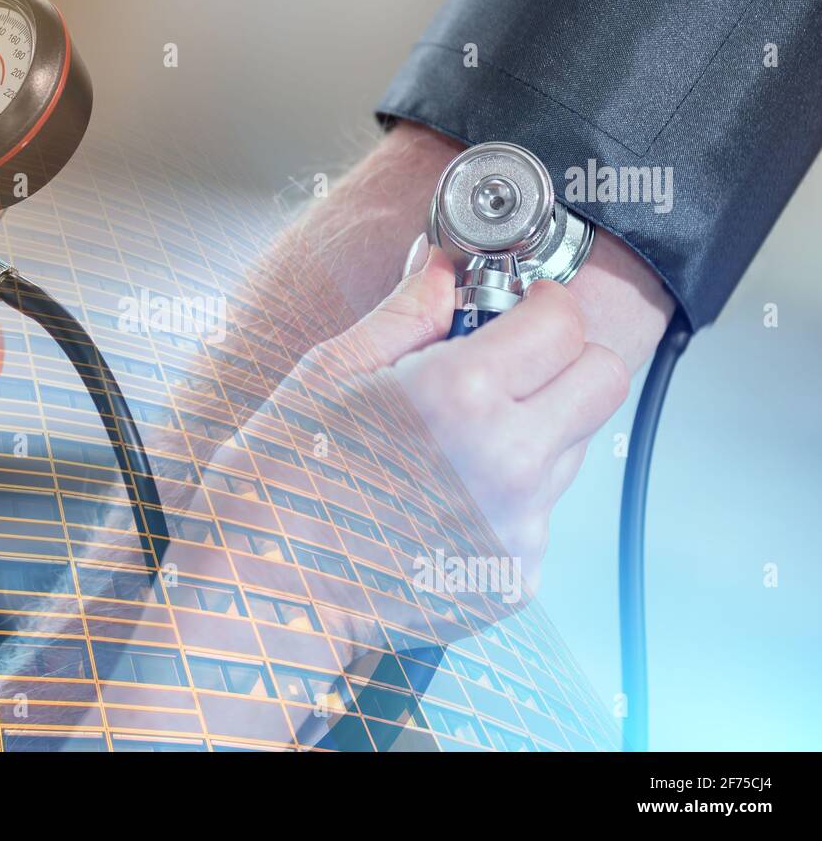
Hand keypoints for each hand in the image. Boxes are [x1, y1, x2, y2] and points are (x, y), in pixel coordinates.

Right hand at [298, 240, 629, 604]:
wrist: (264, 593)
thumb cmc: (279, 483)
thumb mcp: (328, 373)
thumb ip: (404, 314)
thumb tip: (442, 272)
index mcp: (460, 396)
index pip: (565, 322)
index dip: (541, 304)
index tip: (518, 307)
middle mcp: (508, 463)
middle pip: (602, 381)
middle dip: (563, 359)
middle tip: (505, 364)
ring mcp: (519, 527)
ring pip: (573, 448)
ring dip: (533, 429)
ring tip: (450, 443)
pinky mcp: (515, 576)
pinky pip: (539, 513)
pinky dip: (505, 497)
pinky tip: (440, 498)